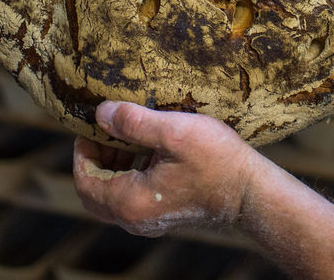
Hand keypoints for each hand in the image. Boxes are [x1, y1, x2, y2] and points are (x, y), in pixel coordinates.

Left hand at [73, 100, 263, 236]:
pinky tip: (148, 149)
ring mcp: (149, 220)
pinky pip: (130, 196)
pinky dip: (129, 172)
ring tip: (128, 134)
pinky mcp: (162, 215)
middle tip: (108, 129)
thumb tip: (101, 113)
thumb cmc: (217, 161)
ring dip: (112, 164)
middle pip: (94, 190)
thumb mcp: (174, 131)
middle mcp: (134, 218)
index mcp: (130, 201)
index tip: (93, 124)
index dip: (83, 150)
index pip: (85, 179)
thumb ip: (133, 121)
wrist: (251, 192)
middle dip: (96, 157)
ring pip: (112, 194)